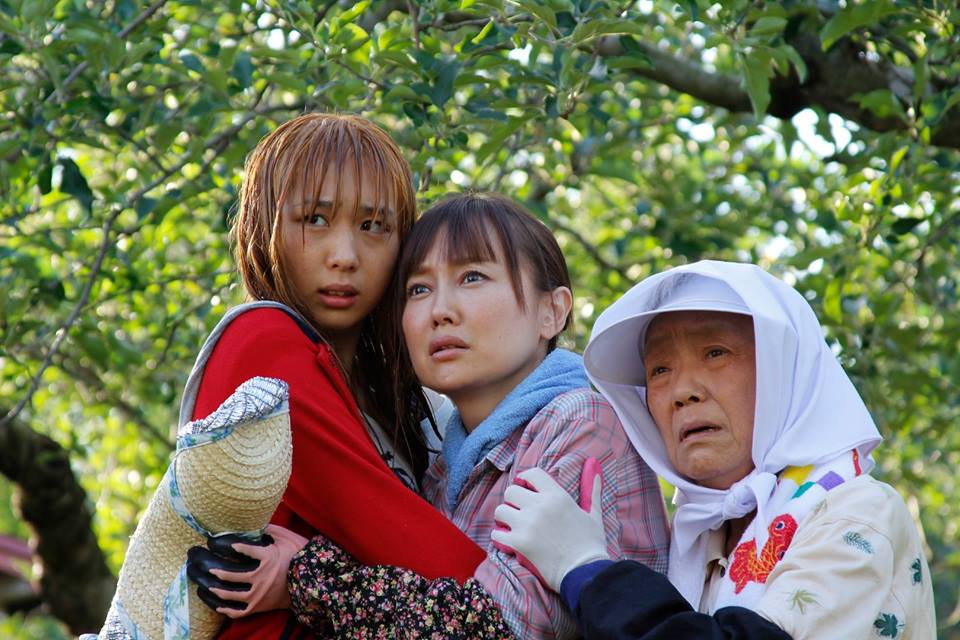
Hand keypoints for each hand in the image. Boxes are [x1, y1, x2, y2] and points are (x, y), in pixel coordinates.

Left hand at [187, 524, 307, 617]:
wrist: (311, 582)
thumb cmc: (298, 556)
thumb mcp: (287, 538)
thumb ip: (270, 529)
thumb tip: (255, 521)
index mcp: (268, 558)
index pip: (244, 550)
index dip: (229, 546)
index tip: (215, 542)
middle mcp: (261, 577)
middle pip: (232, 575)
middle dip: (215, 570)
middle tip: (204, 564)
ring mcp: (259, 594)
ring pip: (231, 594)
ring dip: (215, 589)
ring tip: (205, 584)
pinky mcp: (259, 606)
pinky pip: (239, 611)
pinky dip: (226, 609)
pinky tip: (216, 604)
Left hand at [490, 459, 608, 591]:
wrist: (585, 573)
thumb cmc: (591, 544)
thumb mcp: (593, 512)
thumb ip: (591, 488)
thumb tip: (593, 465)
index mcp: (557, 496)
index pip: (532, 474)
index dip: (526, 479)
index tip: (526, 489)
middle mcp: (539, 506)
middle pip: (511, 491)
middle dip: (513, 500)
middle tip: (520, 512)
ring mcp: (527, 524)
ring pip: (500, 510)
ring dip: (505, 518)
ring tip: (514, 526)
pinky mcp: (518, 543)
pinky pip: (496, 533)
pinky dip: (500, 537)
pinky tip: (509, 541)